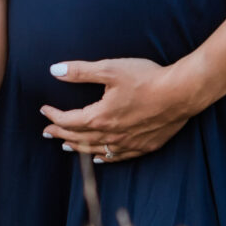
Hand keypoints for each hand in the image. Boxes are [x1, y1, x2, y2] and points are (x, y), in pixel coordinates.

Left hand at [40, 56, 206, 161]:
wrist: (181, 93)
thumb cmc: (147, 78)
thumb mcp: (110, 69)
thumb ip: (81, 71)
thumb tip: (55, 71)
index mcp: (100, 116)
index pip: (69, 120)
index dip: (54, 116)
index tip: (44, 111)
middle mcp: (112, 134)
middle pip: (79, 138)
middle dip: (61, 134)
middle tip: (47, 132)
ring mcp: (128, 142)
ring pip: (97, 149)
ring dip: (78, 147)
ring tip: (66, 146)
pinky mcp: (144, 145)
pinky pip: (118, 156)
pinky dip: (104, 157)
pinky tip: (99, 157)